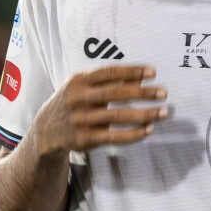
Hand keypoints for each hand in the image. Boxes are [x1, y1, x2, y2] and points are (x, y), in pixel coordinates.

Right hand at [32, 66, 168, 155]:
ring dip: (145, 114)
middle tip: (164, 93)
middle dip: (143, 92)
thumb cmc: (73, 102)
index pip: (110, 73)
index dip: (132, 71)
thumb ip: (107, 81)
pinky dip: (134, 134)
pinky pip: (115, 137)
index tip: (153, 72)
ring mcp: (82, 120)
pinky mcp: (86, 139)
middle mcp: (79, 99)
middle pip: (116, 93)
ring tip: (164, 112)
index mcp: (80, 81)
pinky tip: (149, 129)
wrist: (46, 130)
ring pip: (119, 116)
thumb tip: (141, 76)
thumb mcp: (83, 86)